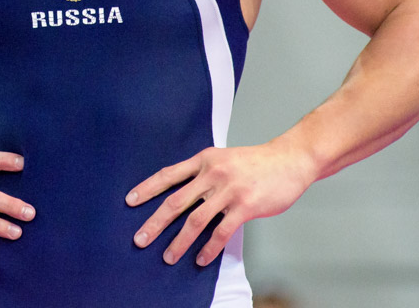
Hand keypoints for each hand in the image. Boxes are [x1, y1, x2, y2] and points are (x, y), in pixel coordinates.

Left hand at [126, 142, 314, 266]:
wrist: (288, 160)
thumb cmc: (255, 162)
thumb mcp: (223, 159)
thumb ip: (204, 173)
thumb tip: (183, 193)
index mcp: (204, 160)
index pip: (169, 174)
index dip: (148, 188)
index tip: (130, 201)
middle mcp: (212, 173)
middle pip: (176, 201)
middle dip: (155, 222)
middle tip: (140, 239)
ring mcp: (228, 190)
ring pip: (195, 220)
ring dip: (179, 242)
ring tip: (168, 256)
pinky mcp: (244, 206)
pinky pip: (221, 231)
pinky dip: (208, 248)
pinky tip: (200, 259)